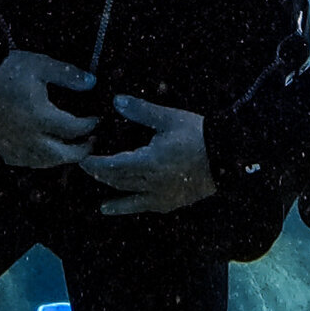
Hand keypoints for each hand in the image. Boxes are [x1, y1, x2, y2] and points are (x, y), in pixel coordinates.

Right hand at [0, 52, 98, 169]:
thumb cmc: (6, 71)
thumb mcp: (40, 65)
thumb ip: (68, 75)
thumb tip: (92, 83)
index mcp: (41, 118)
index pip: (75, 129)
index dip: (90, 125)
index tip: (97, 118)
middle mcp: (30, 139)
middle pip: (65, 155)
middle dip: (83, 150)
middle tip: (92, 140)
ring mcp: (16, 149)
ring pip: (47, 163)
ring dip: (64, 157)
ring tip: (73, 146)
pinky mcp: (4, 152)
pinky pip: (29, 163)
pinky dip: (43, 159)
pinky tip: (47, 149)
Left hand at [80, 96, 216, 214]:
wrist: (227, 157)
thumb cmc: (198, 135)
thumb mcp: (168, 118)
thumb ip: (140, 111)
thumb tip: (116, 101)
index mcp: (148, 162)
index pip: (112, 165)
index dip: (95, 162)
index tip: (82, 156)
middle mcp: (150, 182)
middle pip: (117, 181)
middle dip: (99, 174)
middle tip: (85, 166)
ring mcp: (160, 195)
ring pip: (128, 195)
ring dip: (111, 192)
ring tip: (98, 195)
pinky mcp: (170, 202)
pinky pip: (143, 206)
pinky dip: (126, 208)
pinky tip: (118, 209)